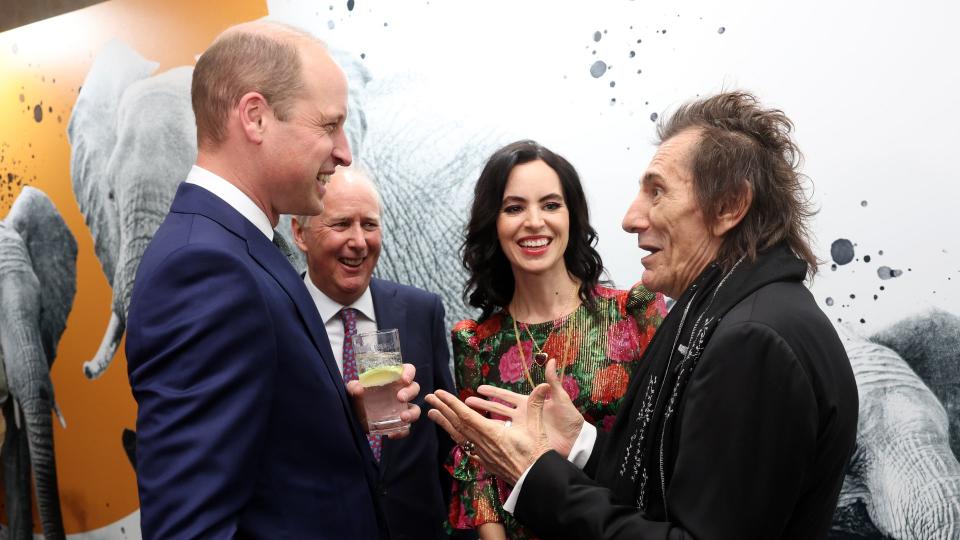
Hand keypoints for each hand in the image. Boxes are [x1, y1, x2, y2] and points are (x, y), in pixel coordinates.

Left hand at [346, 363, 420, 439]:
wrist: (353, 419)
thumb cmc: (357, 399)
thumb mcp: (353, 391)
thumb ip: (353, 387)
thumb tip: (358, 388)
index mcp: (392, 379)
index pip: (407, 370)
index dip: (409, 373)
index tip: (404, 379)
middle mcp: (400, 392)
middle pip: (414, 388)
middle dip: (410, 392)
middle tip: (400, 398)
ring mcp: (400, 408)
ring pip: (415, 408)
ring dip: (412, 413)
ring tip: (403, 417)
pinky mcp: (398, 423)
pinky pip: (406, 428)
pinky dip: (402, 432)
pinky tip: (392, 434)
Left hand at [426, 380, 554, 483]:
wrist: (536, 481)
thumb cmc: (537, 454)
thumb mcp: (537, 427)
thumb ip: (536, 405)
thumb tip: (544, 385)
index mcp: (492, 433)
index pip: (466, 415)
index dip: (451, 403)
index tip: (439, 394)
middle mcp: (483, 444)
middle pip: (457, 425)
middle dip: (442, 409)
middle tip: (428, 398)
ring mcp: (482, 455)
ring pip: (459, 436)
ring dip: (445, 423)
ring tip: (432, 413)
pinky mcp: (485, 462)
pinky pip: (466, 448)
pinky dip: (457, 438)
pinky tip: (452, 435)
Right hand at [470, 359, 583, 457]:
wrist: (576, 441)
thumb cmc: (570, 419)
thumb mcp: (561, 398)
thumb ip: (553, 381)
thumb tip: (552, 360)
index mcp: (529, 403)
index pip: (506, 396)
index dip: (493, 392)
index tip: (479, 388)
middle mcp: (522, 415)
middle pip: (497, 409)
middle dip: (482, 405)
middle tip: (466, 402)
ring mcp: (522, 429)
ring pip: (498, 424)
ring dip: (483, 421)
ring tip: (468, 419)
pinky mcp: (524, 441)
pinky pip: (506, 439)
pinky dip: (493, 437)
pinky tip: (480, 438)